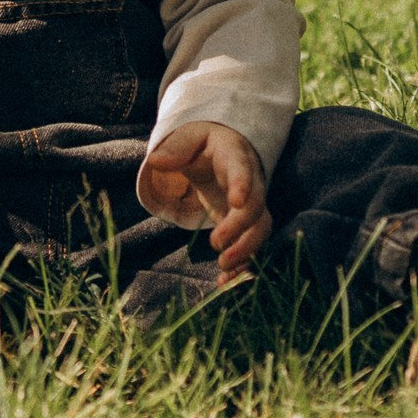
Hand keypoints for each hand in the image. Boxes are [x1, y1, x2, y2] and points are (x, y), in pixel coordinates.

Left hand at [137, 121, 270, 277]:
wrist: (223, 153)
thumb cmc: (203, 144)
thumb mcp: (189, 137)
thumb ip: (175, 148)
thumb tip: (157, 162)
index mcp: (235, 156)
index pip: (241, 169)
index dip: (243, 185)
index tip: (236, 202)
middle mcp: (251, 182)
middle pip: (255, 206)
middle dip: (240, 228)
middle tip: (216, 244)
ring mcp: (251, 205)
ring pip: (260, 229)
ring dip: (246, 251)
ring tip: (224, 269)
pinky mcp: (247, 224)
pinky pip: (252, 244)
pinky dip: (241, 263)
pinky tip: (225, 280)